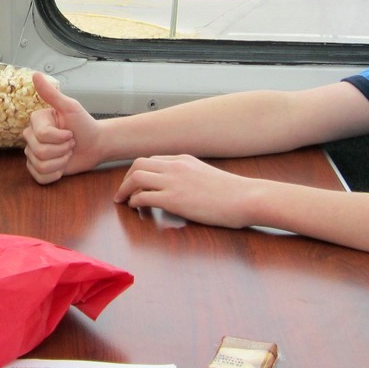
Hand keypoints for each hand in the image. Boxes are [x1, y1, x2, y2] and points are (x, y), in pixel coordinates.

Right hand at [22, 71, 102, 183]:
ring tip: (68, 154)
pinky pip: (39, 178)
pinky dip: (54, 175)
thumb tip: (35, 75)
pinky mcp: (38, 169)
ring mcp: (33, 154)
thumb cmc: (85, 124)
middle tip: (71, 143)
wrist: (96, 144)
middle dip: (62, 150)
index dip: (60, 137)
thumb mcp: (70, 107)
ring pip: (39, 166)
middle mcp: (31, 137)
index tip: (71, 132)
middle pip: (38, 152)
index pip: (40, 135)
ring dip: (60, 163)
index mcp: (36, 121)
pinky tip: (62, 168)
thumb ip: (51, 93)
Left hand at [113, 154, 250, 227]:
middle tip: (122, 192)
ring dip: (125, 189)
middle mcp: (175, 166)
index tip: (135, 183)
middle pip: (138, 164)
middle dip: (126, 178)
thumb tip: (182, 188)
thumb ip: (191, 177)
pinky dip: (134, 202)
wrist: (246, 197)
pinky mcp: (174, 200)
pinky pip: (143, 197)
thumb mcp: (207, 175)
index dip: (140, 172)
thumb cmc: (233, 192)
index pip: (152, 160)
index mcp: (184, 159)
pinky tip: (135, 208)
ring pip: (136, 177)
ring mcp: (174, 182)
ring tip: (123, 201)